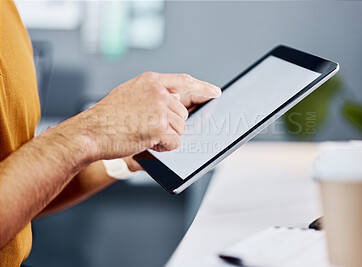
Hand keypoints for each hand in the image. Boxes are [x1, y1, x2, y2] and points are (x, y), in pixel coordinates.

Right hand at [75, 72, 220, 161]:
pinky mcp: (159, 127)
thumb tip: (178, 104)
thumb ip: (154, 95)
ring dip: (166, 136)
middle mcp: (158, 92)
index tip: (215, 93)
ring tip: (143, 133)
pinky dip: (164, 146)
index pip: (185, 82)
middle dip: (172, 124)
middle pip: (183, 112)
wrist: (90, 132)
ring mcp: (160, 109)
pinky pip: (175, 142)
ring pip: (181, 128)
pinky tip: (146, 141)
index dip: (203, 88)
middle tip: (149, 127)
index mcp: (151, 81)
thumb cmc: (107, 117)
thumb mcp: (130, 94)